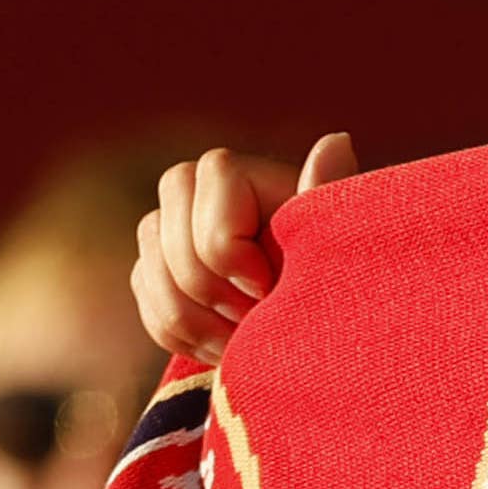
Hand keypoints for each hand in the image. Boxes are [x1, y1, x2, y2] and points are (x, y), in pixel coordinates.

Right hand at [136, 132, 359, 361]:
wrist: (320, 335)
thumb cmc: (336, 284)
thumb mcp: (332, 243)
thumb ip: (327, 195)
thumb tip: (336, 140)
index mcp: (236, 174)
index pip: (204, 206)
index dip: (230, 256)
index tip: (271, 288)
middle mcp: (194, 192)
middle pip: (166, 238)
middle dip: (212, 294)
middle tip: (259, 320)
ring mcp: (168, 234)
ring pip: (152, 276)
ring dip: (200, 324)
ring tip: (247, 340)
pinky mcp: (158, 276)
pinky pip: (151, 310)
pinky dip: (185, 339)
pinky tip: (226, 348)